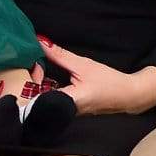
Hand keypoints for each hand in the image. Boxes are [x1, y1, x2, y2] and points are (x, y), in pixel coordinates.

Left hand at [38, 37, 155, 114]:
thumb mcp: (83, 65)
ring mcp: (65, 113)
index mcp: (67, 102)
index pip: (35, 98)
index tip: (33, 66)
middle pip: (35, 101)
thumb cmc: (108, 82)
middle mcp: (63, 112)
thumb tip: (41, 42)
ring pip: (42, 101)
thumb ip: (60, 55)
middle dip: (29, 83)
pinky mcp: (68, 111)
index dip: (28, 82)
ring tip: (37, 69)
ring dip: (36, 86)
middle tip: (32, 65)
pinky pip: (50, 101)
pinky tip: (46, 78)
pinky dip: (45, 89)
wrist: (127, 95)